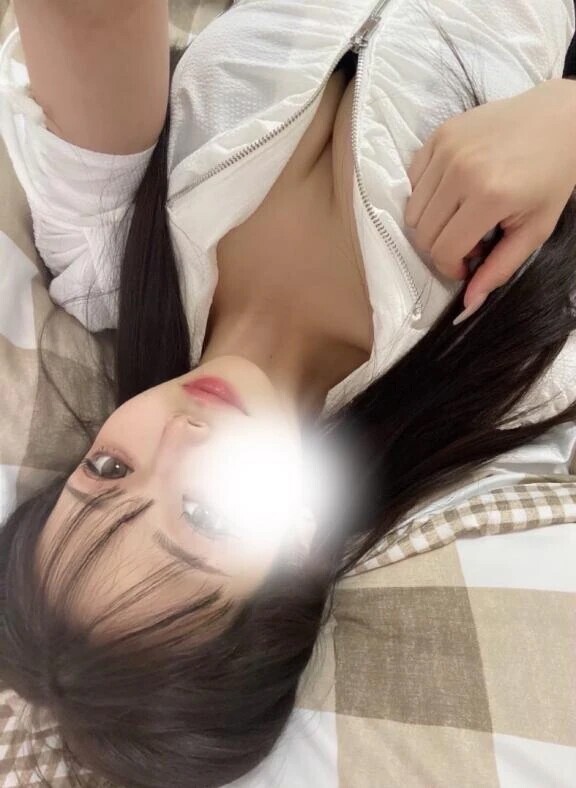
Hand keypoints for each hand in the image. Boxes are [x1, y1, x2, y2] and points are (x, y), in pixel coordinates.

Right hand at [405, 79, 575, 318]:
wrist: (559, 118)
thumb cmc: (553, 176)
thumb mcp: (535, 229)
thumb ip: (500, 268)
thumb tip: (469, 304)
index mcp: (489, 197)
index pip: (443, 250)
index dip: (451, 267)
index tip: (468, 264)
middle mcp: (461, 171)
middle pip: (422, 233)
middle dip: (441, 248)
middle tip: (467, 241)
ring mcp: (446, 149)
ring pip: (412, 210)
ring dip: (432, 223)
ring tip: (460, 217)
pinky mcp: (439, 135)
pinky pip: (413, 181)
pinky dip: (426, 196)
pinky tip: (452, 193)